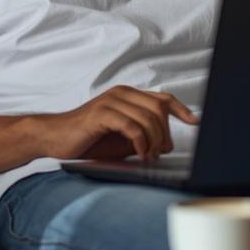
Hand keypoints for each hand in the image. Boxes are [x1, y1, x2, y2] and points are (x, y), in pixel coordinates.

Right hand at [41, 86, 199, 160]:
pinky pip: (132, 126)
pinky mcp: (101, 114)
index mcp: (128, 96)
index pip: (163, 98)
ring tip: (148, 156)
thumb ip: (143, 136)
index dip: (181, 109)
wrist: (54, 138)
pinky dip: (141, 142)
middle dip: (165, 134)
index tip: (195, 122)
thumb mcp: (122, 138)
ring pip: (148, 118)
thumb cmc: (88, 139)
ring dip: (154, 141)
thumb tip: (167, 144)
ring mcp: (110, 102)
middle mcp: (121, 94)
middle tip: (159, 153)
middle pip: (159, 108)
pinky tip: (139, 154)